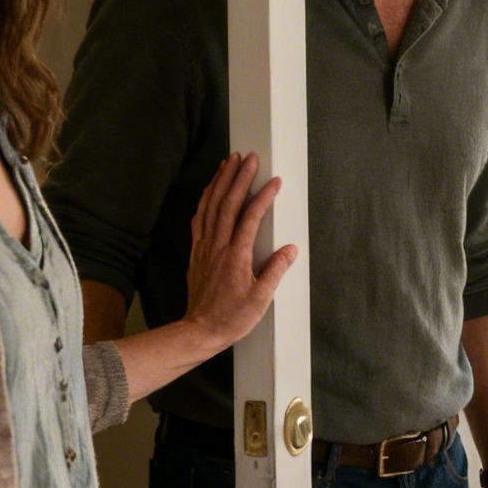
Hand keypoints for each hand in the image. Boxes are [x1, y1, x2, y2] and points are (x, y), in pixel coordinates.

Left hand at [184, 153, 297, 352]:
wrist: (199, 330)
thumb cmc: (231, 318)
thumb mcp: (260, 299)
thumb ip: (275, 271)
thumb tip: (290, 250)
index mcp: (236, 256)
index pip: (251, 217)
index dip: (263, 196)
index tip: (275, 181)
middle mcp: (218, 246)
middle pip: (228, 203)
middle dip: (239, 177)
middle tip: (249, 157)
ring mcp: (204, 247)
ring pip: (211, 206)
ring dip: (220, 181)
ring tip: (228, 162)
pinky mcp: (196, 252)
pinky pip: (199, 218)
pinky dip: (205, 199)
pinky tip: (209, 189)